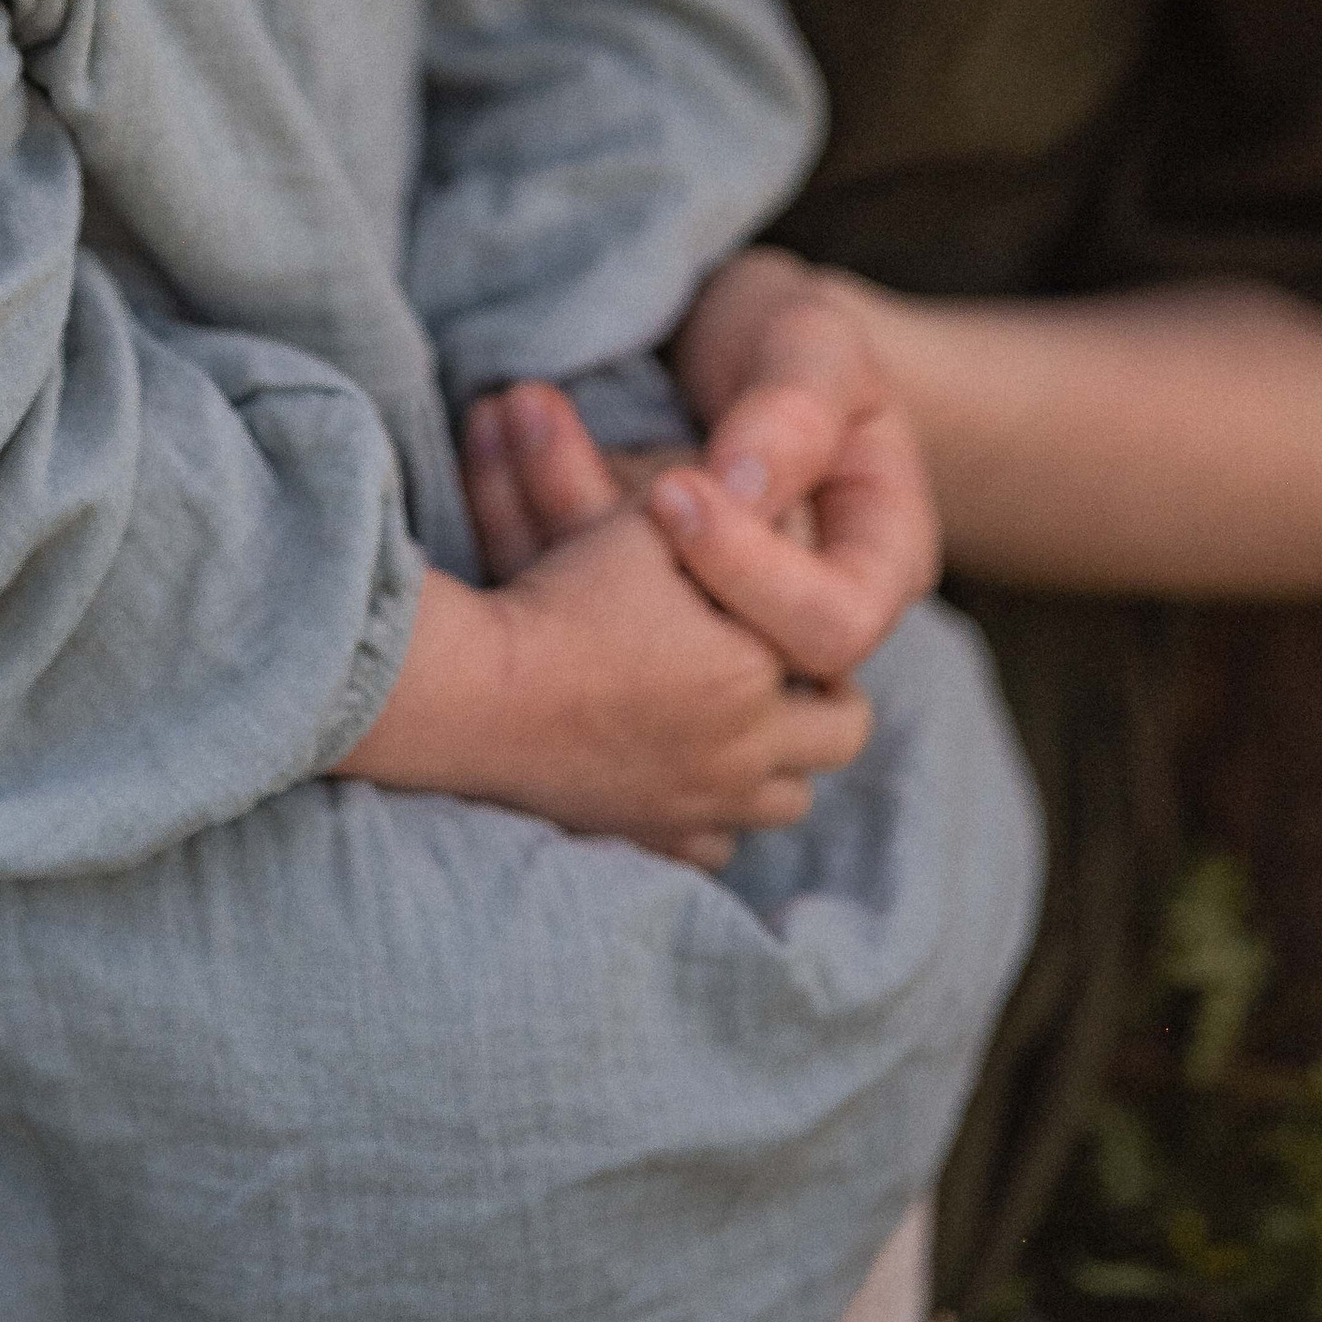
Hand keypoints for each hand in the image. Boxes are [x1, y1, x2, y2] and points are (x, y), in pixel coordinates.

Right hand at [334, 515, 868, 865]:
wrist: (479, 692)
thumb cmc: (563, 598)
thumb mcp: (648, 524)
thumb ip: (722, 502)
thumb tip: (778, 473)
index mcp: (756, 669)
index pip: (835, 649)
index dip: (822, 622)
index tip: (794, 602)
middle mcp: (746, 749)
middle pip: (842, 735)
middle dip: (827, 700)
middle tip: (789, 668)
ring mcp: (701, 805)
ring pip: (788, 801)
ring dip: (780, 761)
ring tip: (743, 719)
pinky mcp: (653, 839)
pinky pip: (716, 847)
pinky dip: (716, 815)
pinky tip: (688, 772)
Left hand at [464, 305, 940, 689]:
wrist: (741, 339)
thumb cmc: (797, 339)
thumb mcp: (818, 350)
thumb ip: (795, 414)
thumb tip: (742, 490)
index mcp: (871, 571)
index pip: (824, 627)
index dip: (749, 572)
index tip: (673, 491)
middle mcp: (785, 625)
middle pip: (701, 649)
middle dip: (600, 537)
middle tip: (533, 414)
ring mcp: (694, 625)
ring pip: (612, 621)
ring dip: (534, 509)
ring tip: (500, 407)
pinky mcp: (615, 607)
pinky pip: (561, 585)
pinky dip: (510, 507)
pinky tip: (486, 428)